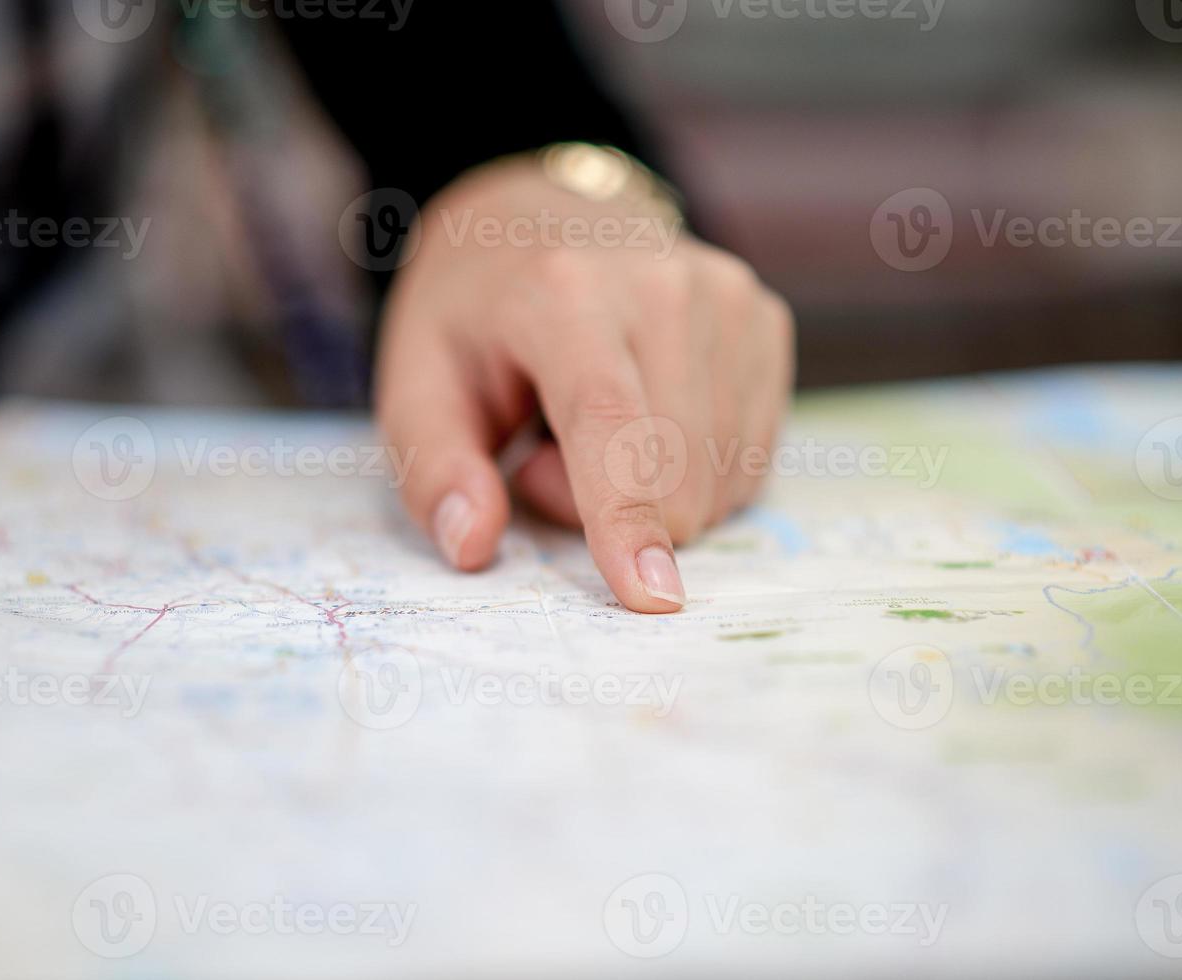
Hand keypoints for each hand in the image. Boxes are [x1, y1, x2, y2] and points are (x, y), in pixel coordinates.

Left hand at [374, 157, 793, 612]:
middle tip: (543, 450)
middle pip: (673, 474)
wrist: (537, 219)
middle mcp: (664, 285)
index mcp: (564, 294)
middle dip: (605, 507)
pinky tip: (648, 415)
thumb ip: (435, 469)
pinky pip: (748, 460)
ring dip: (651, 490)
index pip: (610, 423)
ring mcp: (729, 298)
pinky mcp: (765, 321)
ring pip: (719, 480)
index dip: (627, 517)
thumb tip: (472, 546)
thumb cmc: (472, 318)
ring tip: (590, 423)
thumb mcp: (415, 384)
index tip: (652, 596)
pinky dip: (695, 471)